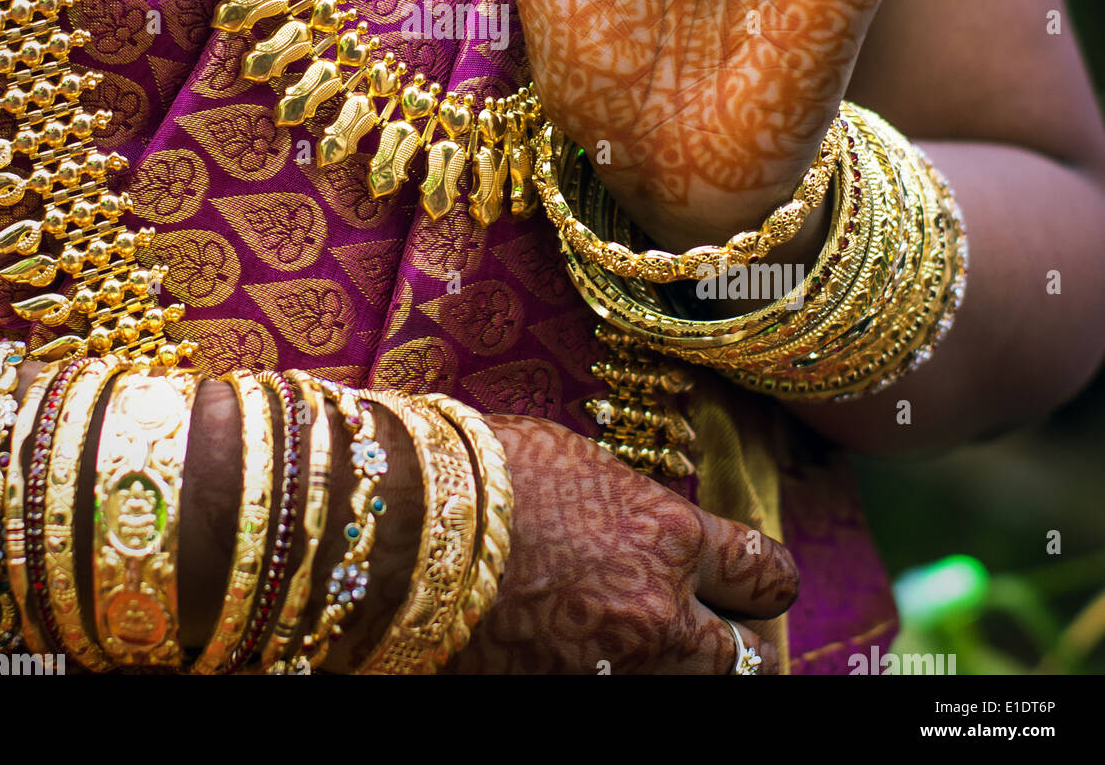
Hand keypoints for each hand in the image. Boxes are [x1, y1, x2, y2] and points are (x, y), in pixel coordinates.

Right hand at [453, 416, 796, 673]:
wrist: (401, 522)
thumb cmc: (486, 472)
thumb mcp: (583, 470)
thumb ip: (637, 510)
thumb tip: (658, 531)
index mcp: (667, 538)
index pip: (764, 572)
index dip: (759, 577)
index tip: (749, 576)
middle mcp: (656, 615)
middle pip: (745, 658)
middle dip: (733, 641)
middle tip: (711, 627)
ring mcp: (610, 672)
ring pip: (687, 685)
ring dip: (673, 664)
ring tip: (640, 640)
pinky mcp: (564, 696)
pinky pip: (617, 695)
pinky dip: (612, 676)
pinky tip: (582, 652)